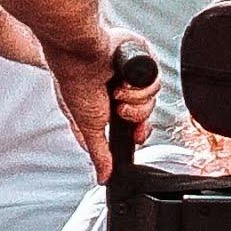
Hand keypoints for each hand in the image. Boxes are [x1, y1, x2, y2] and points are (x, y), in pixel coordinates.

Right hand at [53, 34, 157, 174]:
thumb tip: (102, 177)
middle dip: (135, 115)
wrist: (80, 52)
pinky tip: (123, 80)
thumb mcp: (87, 126)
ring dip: (134, 100)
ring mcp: (132, 74)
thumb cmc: (74, 83)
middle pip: (146, 114)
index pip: (134, 126)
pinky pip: (155, 80)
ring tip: (116, 92)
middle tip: (119, 110)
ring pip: (152, 99)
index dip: (139, 132)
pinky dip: (140, 85)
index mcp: (107, 105)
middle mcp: (121, 90)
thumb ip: (98, 153)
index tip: (136, 136)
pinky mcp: (142, 59)